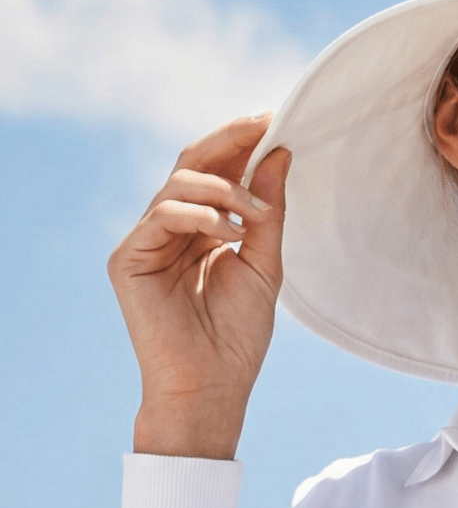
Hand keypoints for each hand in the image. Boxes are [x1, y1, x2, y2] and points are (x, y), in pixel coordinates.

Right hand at [107, 115, 289, 458]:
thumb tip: (278, 153)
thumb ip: (269, 210)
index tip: (277, 122)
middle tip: (264, 127)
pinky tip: (230, 232)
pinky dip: (200, 215)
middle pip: (193, 165)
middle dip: (229, 142)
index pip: (218, 172)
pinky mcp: (128, 258)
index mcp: (204, 228)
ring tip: (256, 214)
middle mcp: (173, 229)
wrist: (213, 385)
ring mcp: (147, 241)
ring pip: (177, 184)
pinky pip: (161, 215)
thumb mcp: (266, 264)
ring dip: (223, 189)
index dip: (243, 143)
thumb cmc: (238, 335)